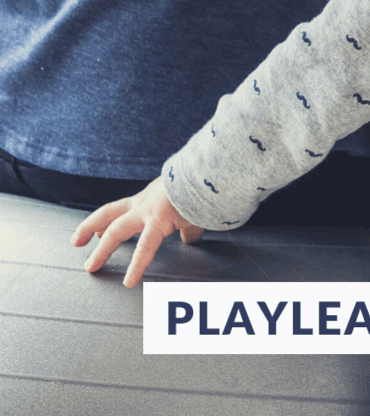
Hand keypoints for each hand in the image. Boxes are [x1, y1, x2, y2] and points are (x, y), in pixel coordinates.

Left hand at [71, 178, 204, 287]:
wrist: (210, 172)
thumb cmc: (201, 184)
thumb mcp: (190, 204)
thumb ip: (187, 225)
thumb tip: (190, 239)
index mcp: (150, 196)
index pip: (121, 209)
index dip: (106, 221)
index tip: (94, 232)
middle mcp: (145, 202)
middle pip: (109, 213)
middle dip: (89, 227)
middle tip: (76, 242)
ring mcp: (149, 210)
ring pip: (116, 230)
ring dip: (101, 250)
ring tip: (90, 266)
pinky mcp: (159, 220)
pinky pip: (145, 247)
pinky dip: (137, 266)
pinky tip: (130, 281)